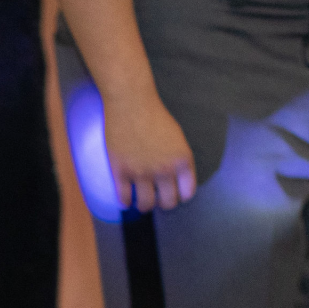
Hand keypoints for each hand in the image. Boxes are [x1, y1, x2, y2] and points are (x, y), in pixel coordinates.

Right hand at [101, 91, 196, 210]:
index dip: (181, 196)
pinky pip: (124, 198)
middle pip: (168, 203)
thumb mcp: (177, 137)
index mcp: (182, 160)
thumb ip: (178, 158)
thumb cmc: (154, 115)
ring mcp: (141, 172)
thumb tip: (174, 177)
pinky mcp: (121, 172)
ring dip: (144, 205)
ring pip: (146, 205)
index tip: (174, 194)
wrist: (130, 102)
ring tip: (140, 200)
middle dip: (163, 203)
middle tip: (157, 197)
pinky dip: (125, 202)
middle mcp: (164, 169)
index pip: (187, 193)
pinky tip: (125, 198)